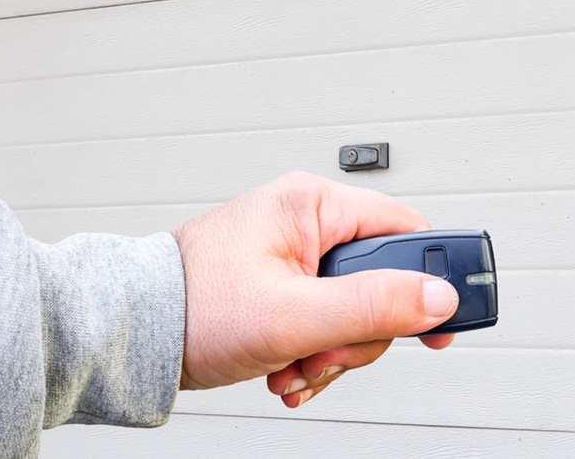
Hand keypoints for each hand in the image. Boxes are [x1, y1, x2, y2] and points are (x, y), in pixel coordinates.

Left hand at [173, 172, 458, 406]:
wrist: (133, 335)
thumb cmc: (192, 305)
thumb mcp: (293, 313)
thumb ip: (372, 305)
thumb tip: (437, 297)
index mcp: (313, 206)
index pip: (404, 229)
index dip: (430, 278)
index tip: (442, 322)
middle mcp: (308, 224)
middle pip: (382, 282)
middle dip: (359, 333)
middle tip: (327, 352)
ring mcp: (297, 257)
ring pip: (356, 311)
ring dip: (333, 352)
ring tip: (296, 365)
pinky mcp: (286, 286)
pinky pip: (328, 323)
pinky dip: (315, 355)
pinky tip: (288, 368)